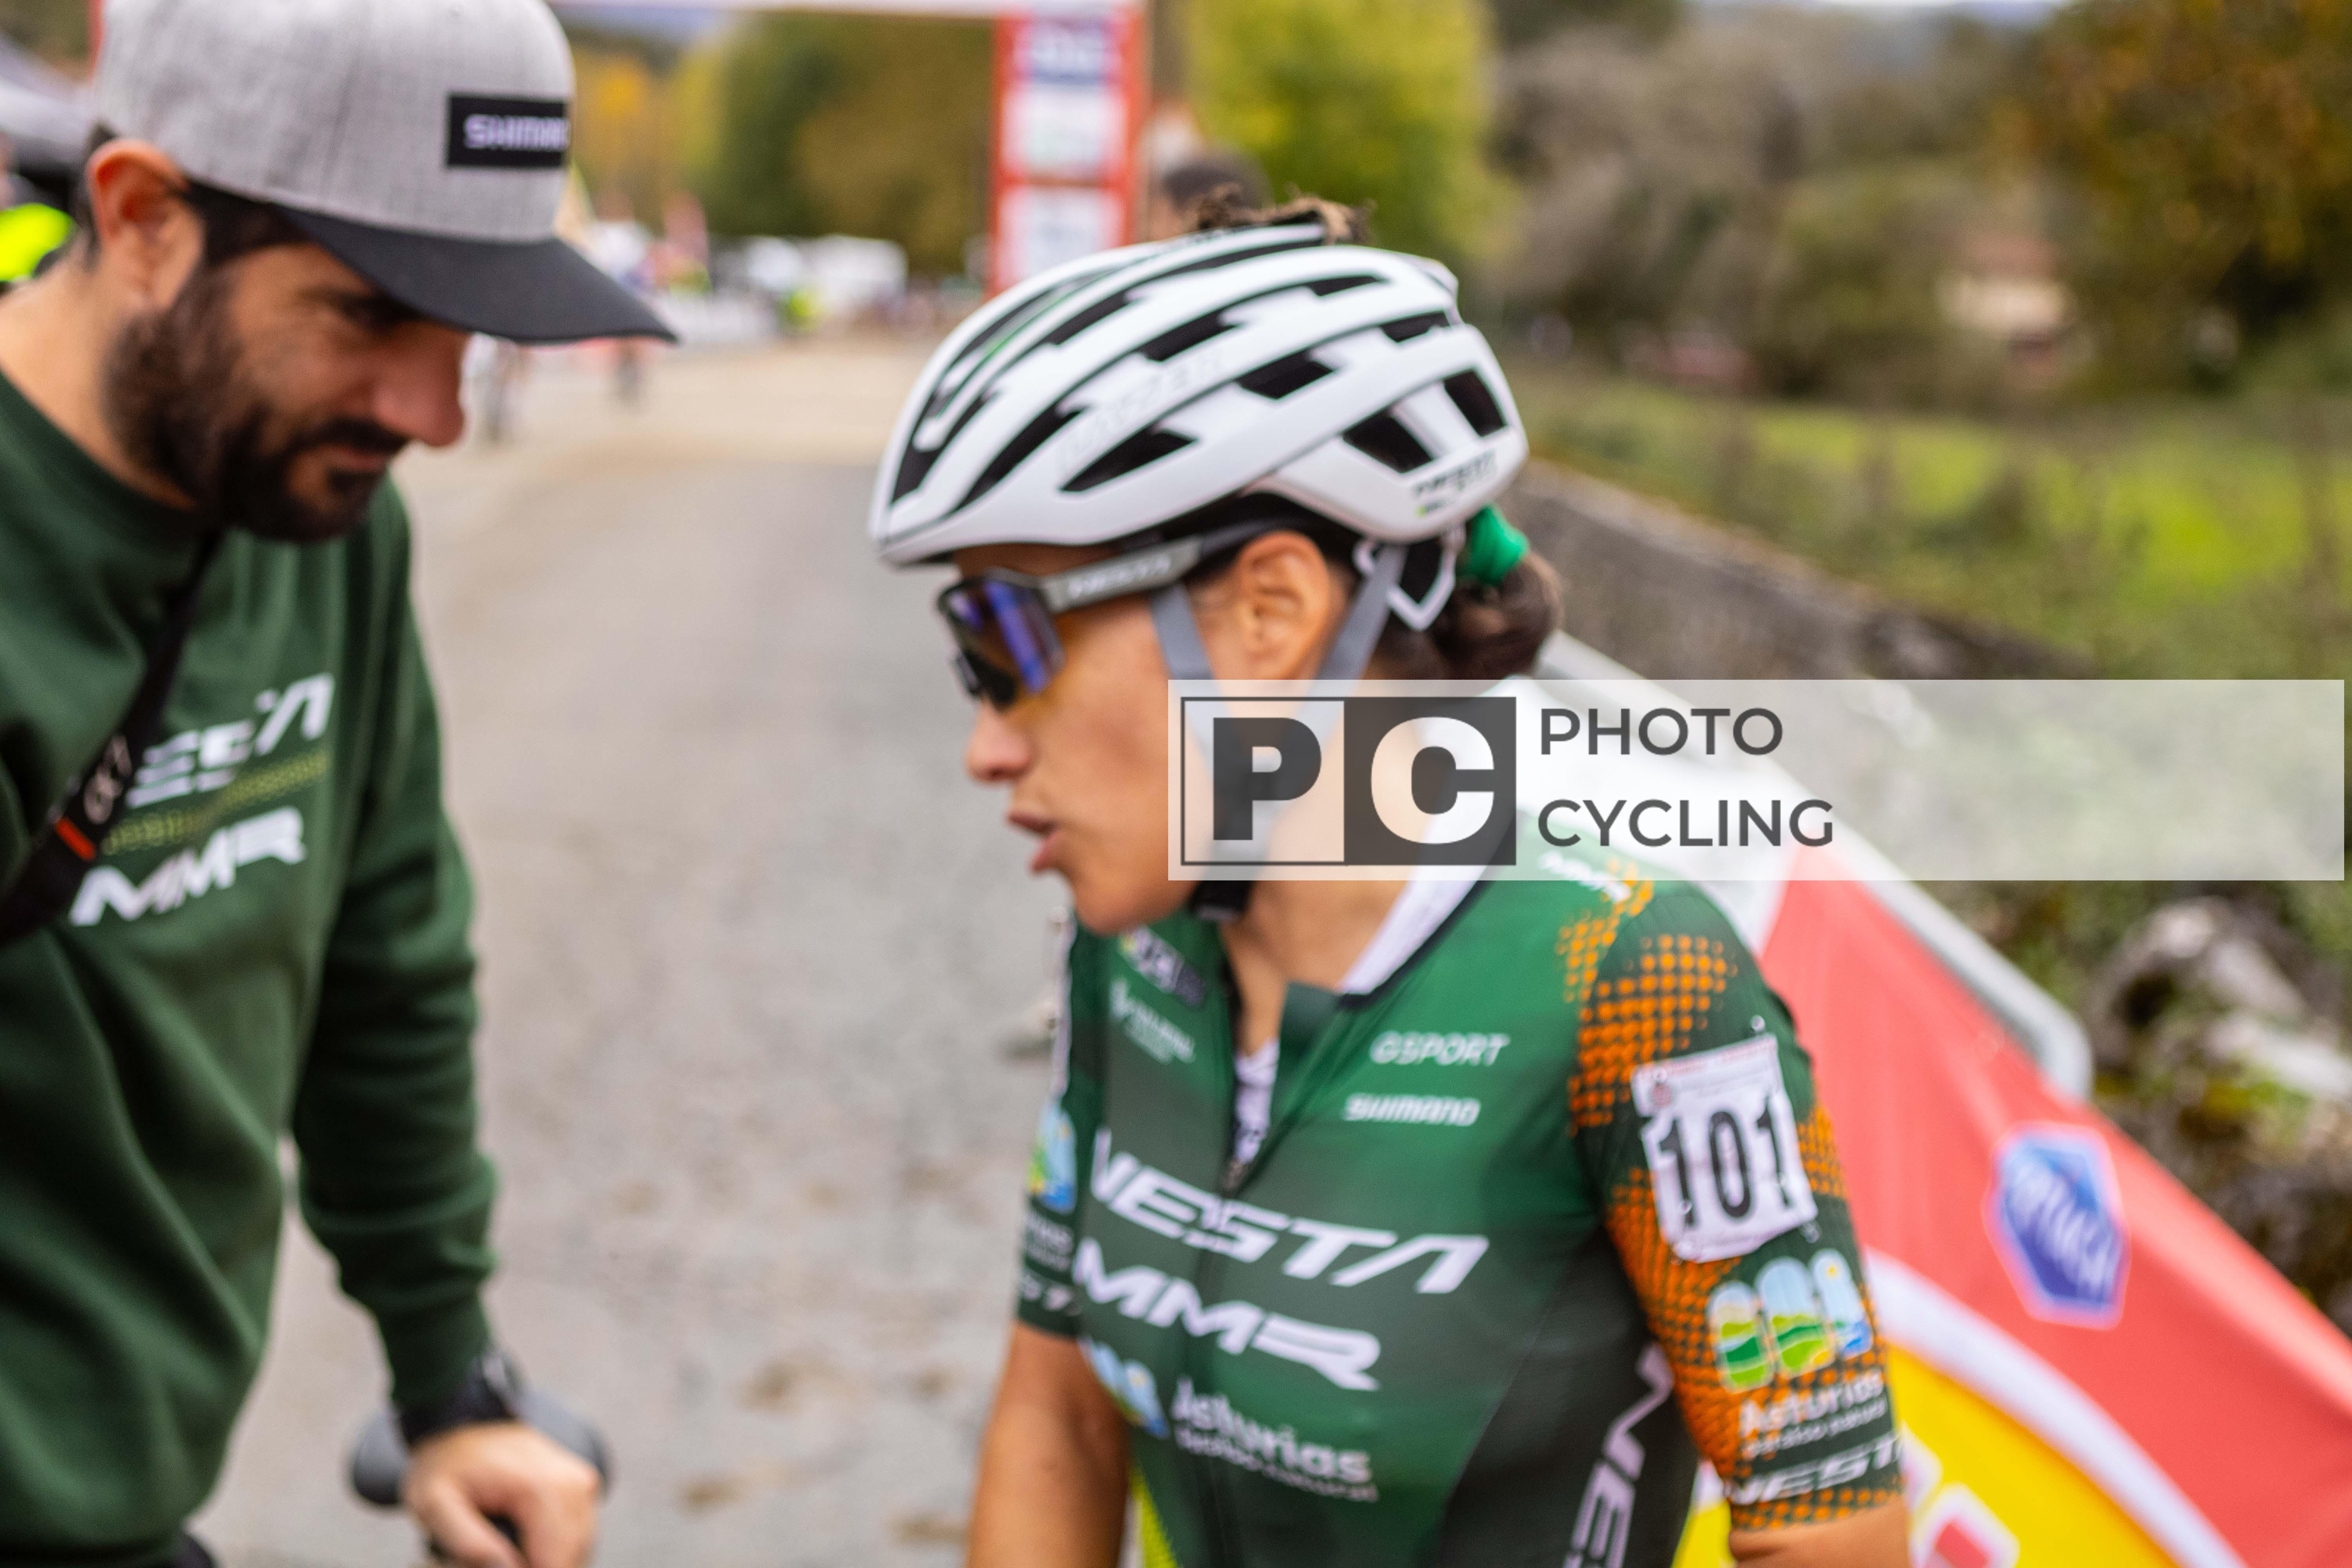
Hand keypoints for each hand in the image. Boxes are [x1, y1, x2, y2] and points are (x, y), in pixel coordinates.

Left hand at [403, 1420, 600, 1567]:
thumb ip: (467, 1542)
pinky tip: (522, 1543)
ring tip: (505, 1549)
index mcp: (541, 1488)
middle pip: (570, 1559)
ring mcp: (582, 1484)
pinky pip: (579, 1535)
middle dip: (533, 1565)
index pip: (553, 1563)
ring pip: (579, 1550)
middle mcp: (573, 1484)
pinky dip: (555, 1549)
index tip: (489, 1563)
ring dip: (547, 1560)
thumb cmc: (446, 1465)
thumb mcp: (435, 1503)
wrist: (464, 1422)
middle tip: (494, 1555)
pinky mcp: (583, 1487)